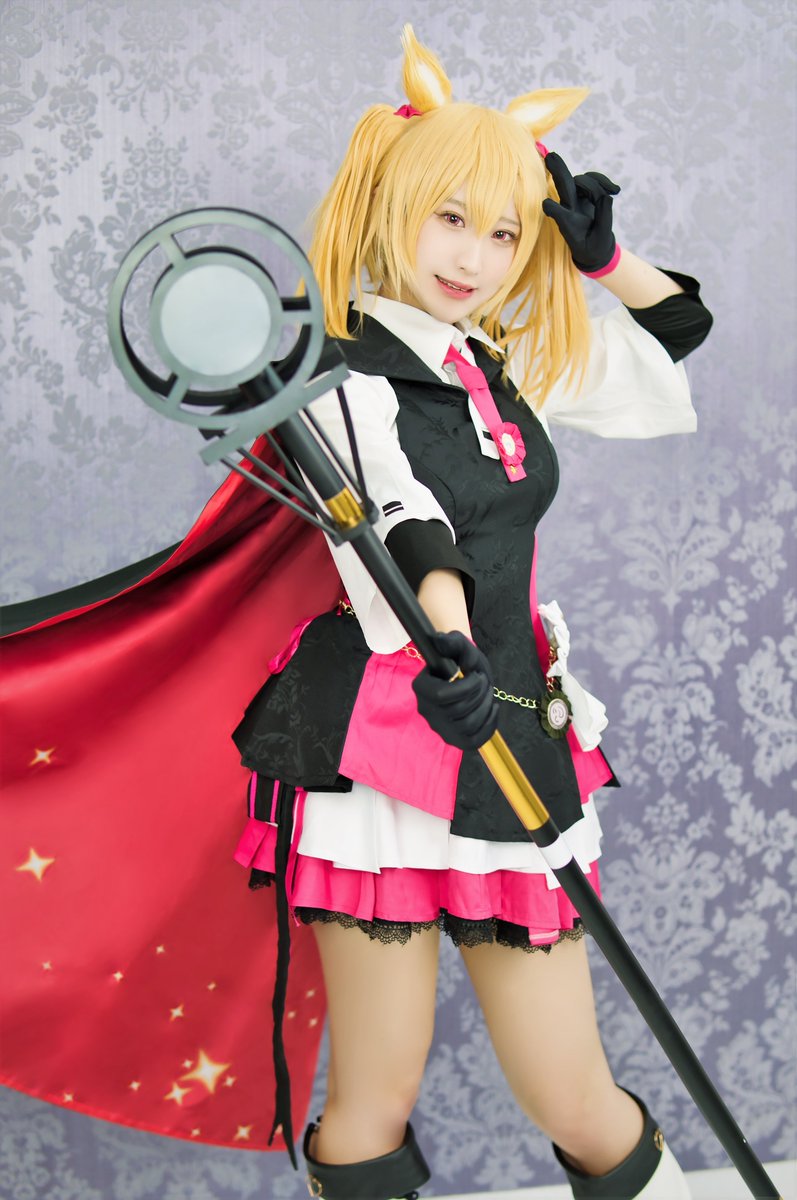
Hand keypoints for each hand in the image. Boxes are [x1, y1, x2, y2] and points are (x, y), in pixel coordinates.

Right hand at [412, 631, 498, 749]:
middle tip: (484, 682)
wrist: (468, 679)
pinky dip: (489, 724)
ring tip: (488, 694)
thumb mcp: (461, 648)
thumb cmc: (462, 662)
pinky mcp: (453, 740)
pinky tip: (492, 709)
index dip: (466, 687)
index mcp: (421, 687)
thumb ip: (452, 642)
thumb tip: (439, 640)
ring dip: (486, 707)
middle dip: (480, 694)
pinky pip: (474, 741)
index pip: (441, 696)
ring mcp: (439, 728)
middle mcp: (426, 710)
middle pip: (458, 710)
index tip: (475, 675)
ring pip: (468, 726)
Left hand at [541, 152, 619, 272]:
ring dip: (597, 183)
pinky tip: (616, 191)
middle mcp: (569, 209)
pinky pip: (593, 180)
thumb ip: (604, 219)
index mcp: (568, 224)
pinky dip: (604, 182)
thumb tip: (606, 197)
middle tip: (550, 156)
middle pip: (563, 186)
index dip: (553, 208)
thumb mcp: (601, 240)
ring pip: (581, 181)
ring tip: (613, 192)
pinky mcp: (585, 195)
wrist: (594, 249)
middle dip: (558, 171)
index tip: (546, 205)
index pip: (558, 214)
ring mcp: (576, 200)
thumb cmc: (594, 248)